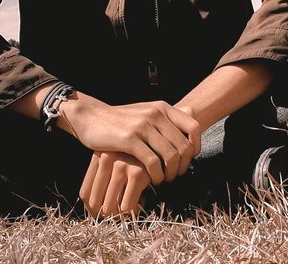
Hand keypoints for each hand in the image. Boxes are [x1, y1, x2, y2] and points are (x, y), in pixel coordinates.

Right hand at [60, 98, 200, 185]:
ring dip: (171, 173)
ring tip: (165, 180)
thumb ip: (165, 119)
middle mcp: (156, 114)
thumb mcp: (146, 113)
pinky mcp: (130, 139)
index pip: (193, 126)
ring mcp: (143, 126)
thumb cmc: (121, 120)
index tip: (190, 159)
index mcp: (163, 107)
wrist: (91, 117)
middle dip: (183, 165)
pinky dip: (157, 175)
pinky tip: (154, 180)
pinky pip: (153, 162)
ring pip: (171, 155)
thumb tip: (189, 123)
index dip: (196, 146)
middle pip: (184, 146)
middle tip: (176, 175)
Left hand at [80, 150, 151, 217]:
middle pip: (95, 203)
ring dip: (119, 214)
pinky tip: (142, 201)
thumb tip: (93, 210)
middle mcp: (106, 159)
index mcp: (98, 156)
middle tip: (118, 214)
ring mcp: (121, 166)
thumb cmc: (137, 154)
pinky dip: (134, 210)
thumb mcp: (115, 158)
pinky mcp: (138, 173)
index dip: (92, 209)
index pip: (85, 194)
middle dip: (107, 214)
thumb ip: (103, 178)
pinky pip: (127, 207)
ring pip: (109, 208)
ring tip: (129, 208)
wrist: (163, 139)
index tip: (102, 214)